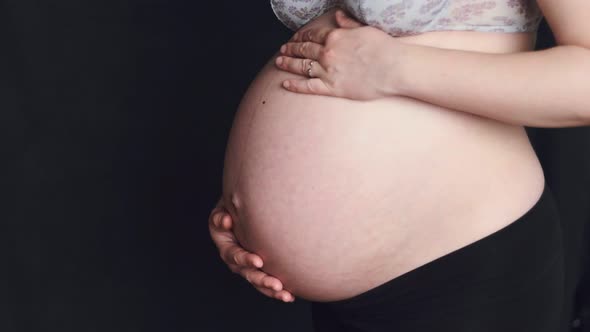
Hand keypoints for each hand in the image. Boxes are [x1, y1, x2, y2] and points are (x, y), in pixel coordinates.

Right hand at [208, 197, 294, 301]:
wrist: (242, 213)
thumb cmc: (232, 209)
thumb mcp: (222, 211)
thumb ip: (220, 217)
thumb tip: (225, 220)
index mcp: (226, 247)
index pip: (234, 255)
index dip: (245, 259)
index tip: (259, 261)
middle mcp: (236, 261)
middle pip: (248, 273)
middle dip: (262, 280)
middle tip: (277, 285)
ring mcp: (248, 267)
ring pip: (258, 282)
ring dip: (271, 290)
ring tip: (286, 295)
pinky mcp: (259, 269)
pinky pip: (267, 282)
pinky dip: (277, 291)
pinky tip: (290, 296)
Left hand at [276, 9, 403, 99]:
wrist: (393, 68)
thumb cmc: (384, 47)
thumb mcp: (365, 29)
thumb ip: (348, 23)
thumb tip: (338, 15)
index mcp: (335, 37)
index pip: (312, 35)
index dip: (301, 36)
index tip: (295, 38)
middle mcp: (327, 53)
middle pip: (303, 50)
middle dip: (291, 48)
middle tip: (283, 49)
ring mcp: (328, 71)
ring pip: (302, 66)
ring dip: (288, 63)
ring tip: (279, 62)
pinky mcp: (332, 88)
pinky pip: (308, 87)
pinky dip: (295, 85)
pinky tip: (284, 83)